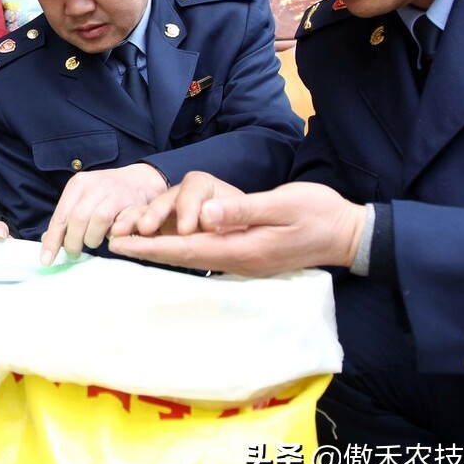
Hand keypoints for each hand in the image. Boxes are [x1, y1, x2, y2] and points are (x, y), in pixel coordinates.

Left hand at [39, 163, 167, 264]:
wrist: (139, 181)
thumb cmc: (105, 195)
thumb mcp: (83, 200)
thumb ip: (67, 219)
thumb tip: (47, 242)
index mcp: (77, 185)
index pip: (60, 216)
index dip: (52, 240)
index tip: (46, 259)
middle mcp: (93, 185)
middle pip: (77, 219)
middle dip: (73, 242)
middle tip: (74, 253)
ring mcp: (113, 191)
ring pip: (98, 219)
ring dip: (93, 238)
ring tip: (92, 243)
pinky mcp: (130, 201)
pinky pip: (119, 222)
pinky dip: (112, 234)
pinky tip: (109, 237)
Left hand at [108, 181, 365, 276]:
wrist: (349, 233)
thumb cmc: (319, 213)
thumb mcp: (283, 204)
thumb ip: (243, 209)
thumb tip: (207, 214)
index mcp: (242, 248)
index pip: (187, 249)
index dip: (152, 246)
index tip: (123, 243)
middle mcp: (237, 259)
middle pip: (183, 256)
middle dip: (148, 250)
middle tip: (114, 243)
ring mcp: (243, 259)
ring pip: (193, 256)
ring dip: (162, 250)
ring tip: (132, 242)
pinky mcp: (248, 254)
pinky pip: (207, 254)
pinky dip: (182, 248)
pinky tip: (168, 243)